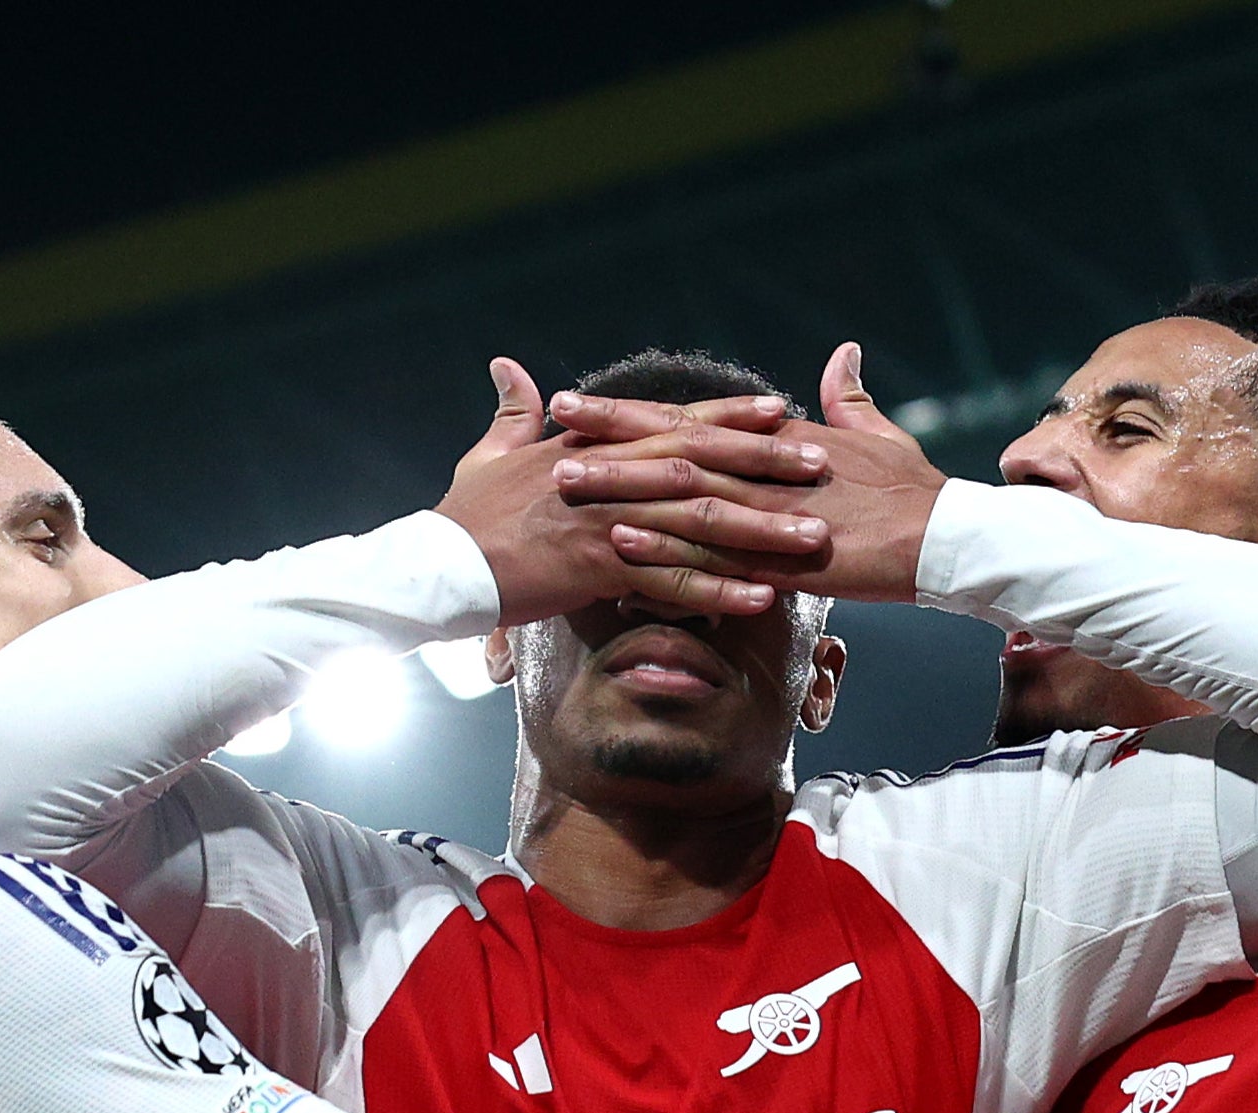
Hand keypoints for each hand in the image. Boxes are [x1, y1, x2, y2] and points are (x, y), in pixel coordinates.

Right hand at [434, 359, 829, 623]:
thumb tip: (509, 369)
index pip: (672, 422)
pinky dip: (718, 588)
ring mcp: (605, 520)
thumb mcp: (487, 455)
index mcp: (591, 447)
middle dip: (766, 463)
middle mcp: (607, 475)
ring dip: (761, 531)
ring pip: (698, 520)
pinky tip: (763, 597)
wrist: (435, 566)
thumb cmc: (463, 515)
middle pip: (702, 462)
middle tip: (821, 464)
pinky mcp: (596, 567)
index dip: (728, 415)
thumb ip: (511, 414)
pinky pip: (671, 579)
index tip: (779, 407)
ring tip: (813, 538)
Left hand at [557, 343, 948, 604]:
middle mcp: (770, 468)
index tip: (583, 403)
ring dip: (625, 488)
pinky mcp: (785, 559)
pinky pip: (714, 556)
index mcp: (782, 440)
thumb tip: (842, 356)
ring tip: (568, 484)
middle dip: (614, 435)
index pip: (695, 419)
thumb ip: (852, 400)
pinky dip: (667, 552)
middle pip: (678, 446)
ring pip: (685, 495)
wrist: (953, 539)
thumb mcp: (884, 437)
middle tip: (558, 422)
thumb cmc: (919, 493)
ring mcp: (774, 513)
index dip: (636, 411)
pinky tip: (623, 550)